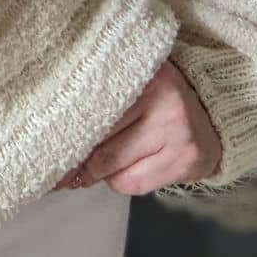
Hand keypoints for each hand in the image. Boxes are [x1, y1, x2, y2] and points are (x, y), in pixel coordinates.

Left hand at [54, 57, 223, 194]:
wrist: (212, 120)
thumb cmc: (159, 101)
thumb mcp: (136, 83)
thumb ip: (103, 94)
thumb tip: (54, 130)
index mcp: (145, 74)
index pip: (95, 104)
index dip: (67, 128)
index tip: (44, 141)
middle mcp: (163, 102)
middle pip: (99, 139)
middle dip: (74, 157)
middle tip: (56, 166)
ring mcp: (176, 135)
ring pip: (112, 166)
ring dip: (97, 171)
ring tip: (93, 166)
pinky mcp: (183, 163)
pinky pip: (131, 182)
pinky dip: (120, 180)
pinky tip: (125, 168)